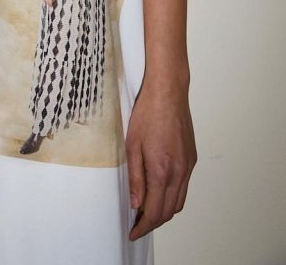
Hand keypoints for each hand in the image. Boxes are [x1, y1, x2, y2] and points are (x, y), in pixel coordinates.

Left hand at [126, 80, 196, 240]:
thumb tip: (136, 203)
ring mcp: (188, 166)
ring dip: (164, 211)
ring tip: (146, 210)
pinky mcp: (192, 159)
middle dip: (153, 223)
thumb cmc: (147, 113)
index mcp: (162, 170)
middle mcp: (179, 172)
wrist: (168, 92)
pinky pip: (184, 187)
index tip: (133, 232)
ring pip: (179, 202)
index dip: (143, 227)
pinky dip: (172, 197)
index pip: (154, 212)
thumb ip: (135, 178)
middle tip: (137, 224)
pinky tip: (159, 191)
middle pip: (169, 211)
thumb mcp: (132, 145)